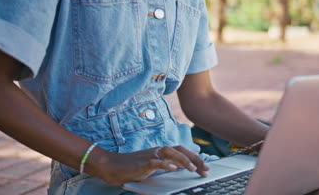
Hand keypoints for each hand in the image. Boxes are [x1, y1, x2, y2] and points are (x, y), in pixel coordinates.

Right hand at [95, 146, 209, 185]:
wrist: (112, 166)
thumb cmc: (132, 168)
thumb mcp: (153, 167)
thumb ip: (165, 165)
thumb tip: (180, 167)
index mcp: (161, 152)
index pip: (182, 152)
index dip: (195, 158)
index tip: (205, 168)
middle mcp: (158, 151)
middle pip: (180, 150)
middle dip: (194, 159)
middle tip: (205, 169)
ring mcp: (150, 156)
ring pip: (170, 153)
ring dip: (183, 160)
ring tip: (192, 169)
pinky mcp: (142, 163)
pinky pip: (155, 162)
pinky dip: (165, 164)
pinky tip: (173, 168)